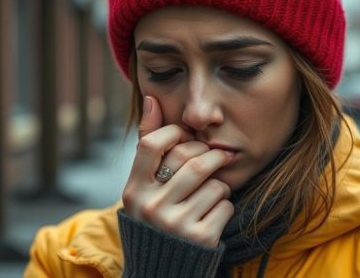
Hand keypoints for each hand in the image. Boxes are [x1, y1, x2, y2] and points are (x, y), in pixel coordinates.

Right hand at [122, 96, 234, 247]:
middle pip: (192, 159)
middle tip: (216, 156)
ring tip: (212, 189)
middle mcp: (151, 207)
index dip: (175, 133)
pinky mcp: (201, 238)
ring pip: (214, 182)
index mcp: (133, 191)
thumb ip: (149, 144)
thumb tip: (151, 98)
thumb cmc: (156, 215)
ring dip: (219, 183)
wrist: (164, 267)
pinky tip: (212, 213)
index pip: (153, 144)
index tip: (186, 137)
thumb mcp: (144, 186)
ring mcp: (176, 224)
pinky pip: (226, 204)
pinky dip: (225, 204)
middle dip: (210, 154)